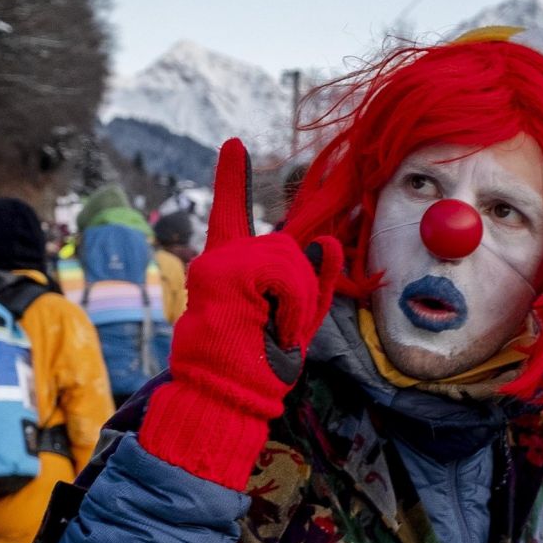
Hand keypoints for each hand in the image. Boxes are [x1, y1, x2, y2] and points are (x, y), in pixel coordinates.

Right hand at [140, 140, 342, 488]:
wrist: (224, 396)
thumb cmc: (257, 367)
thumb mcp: (295, 321)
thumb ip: (311, 282)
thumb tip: (324, 241)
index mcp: (229, 270)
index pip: (233, 216)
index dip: (234, 181)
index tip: (235, 145)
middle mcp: (219, 260)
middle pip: (285, 247)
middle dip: (298, 288)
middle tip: (280, 329)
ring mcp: (218, 262)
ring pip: (288, 257)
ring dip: (297, 300)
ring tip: (275, 332)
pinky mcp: (224, 271)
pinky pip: (285, 271)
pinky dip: (293, 303)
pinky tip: (277, 327)